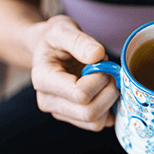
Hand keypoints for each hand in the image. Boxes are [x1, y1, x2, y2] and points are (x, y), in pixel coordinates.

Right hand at [29, 15, 119, 131]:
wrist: (49, 50)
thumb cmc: (56, 40)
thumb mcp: (63, 29)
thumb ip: (78, 40)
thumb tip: (97, 55)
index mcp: (43, 79)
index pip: (80, 94)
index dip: (99, 79)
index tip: (101, 63)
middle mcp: (48, 102)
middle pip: (89, 113)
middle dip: (108, 92)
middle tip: (109, 73)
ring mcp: (62, 113)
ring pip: (96, 123)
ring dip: (109, 101)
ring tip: (105, 80)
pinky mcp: (75, 120)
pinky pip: (99, 124)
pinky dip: (109, 109)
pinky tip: (104, 90)